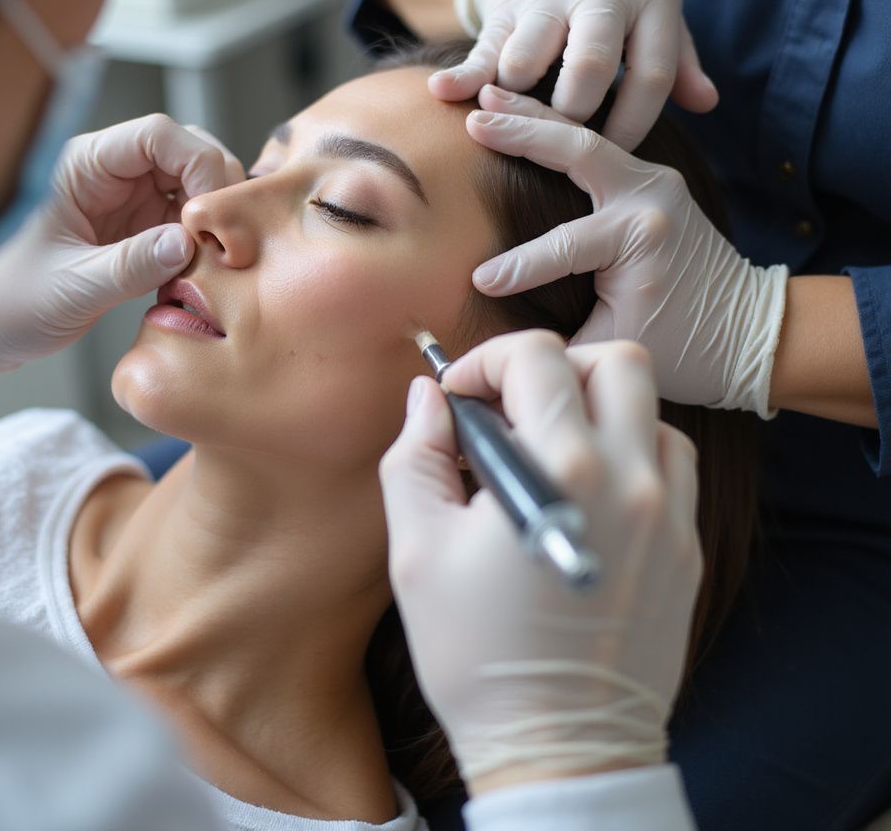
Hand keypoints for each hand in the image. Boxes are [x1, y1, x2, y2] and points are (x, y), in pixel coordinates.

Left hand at [0, 115, 243, 383]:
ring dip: (214, 217)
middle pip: (188, 153)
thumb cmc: (12, 304)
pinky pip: (192, 223)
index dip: (196, 162)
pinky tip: (205, 270)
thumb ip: (130, 265)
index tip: (208, 212)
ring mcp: (134, 203)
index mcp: (85, 166)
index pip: (158, 135)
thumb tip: (186, 243)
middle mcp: (115, 175)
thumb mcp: (73, 288)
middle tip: (222, 237)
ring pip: (198, 186)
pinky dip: (207, 242)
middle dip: (214, 188)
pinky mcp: (147, 232)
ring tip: (214, 257)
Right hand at [380, 332, 700, 792]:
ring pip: (650, 405)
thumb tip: (428, 396)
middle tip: (513, 406)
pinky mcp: (687, 544)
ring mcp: (668, 512)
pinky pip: (673, 460)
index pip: (537, 357)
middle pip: (614, 359)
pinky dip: (632, 448)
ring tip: (551, 447)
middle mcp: (628, 479)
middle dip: (552, 365)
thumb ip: (416, 456)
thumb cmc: (476, 654)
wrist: (558, 745)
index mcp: (558, 472)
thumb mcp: (417, 550)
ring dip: (596, 405)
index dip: (487, 361)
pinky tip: (592, 484)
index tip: (461, 399)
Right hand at [433, 0, 717, 148]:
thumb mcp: (657, 29)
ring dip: (519, 105)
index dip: (634, 127)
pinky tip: (446, 93)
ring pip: (527, 62)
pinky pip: (483, 49)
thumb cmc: (616, 16)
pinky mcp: (505, 6)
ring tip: (519, 127)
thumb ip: (681, 65)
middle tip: (564, 146)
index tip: (615, 157)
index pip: (651, 75)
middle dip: (573, 119)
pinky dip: (463, 77)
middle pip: (589, 67)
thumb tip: (707, 102)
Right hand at [466, 94, 787, 414]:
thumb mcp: (614, 349)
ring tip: (488, 92)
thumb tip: (504, 342)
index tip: (476, 281)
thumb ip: (557, 339)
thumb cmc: (682, 349)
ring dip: (535, 114)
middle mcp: (650, 199)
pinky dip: (557, 125)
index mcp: (639, 241)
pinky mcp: (653, 179)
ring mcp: (655, 182)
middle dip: (521, 136)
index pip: (561, 246)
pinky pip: (599, 142)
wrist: (747, 329)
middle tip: (472, 123)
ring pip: (585, 136)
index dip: (515, 268)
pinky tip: (522, 110)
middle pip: (577, 152)